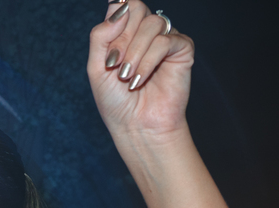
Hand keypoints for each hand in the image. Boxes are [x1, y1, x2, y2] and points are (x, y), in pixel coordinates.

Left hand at [88, 2, 193, 139]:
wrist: (135, 126)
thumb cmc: (115, 100)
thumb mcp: (96, 67)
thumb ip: (101, 36)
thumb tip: (119, 6)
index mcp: (124, 32)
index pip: (122, 5)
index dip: (115, 19)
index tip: (109, 49)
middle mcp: (145, 32)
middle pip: (137, 8)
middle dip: (122, 38)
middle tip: (115, 64)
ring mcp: (165, 39)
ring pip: (152, 24)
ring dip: (134, 53)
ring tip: (126, 78)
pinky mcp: (182, 50)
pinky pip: (166, 41)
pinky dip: (148, 61)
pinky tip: (139, 80)